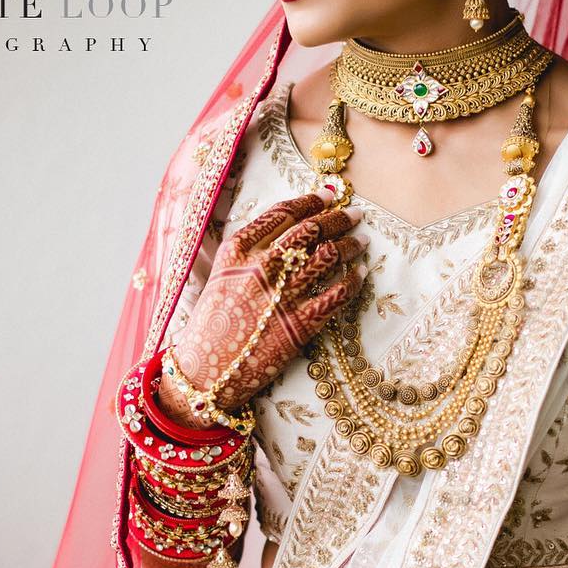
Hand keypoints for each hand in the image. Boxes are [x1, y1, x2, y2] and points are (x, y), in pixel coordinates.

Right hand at [159, 189, 366, 425]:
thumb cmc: (210, 325)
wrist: (205, 373)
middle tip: (354, 214)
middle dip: (338, 218)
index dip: (309, 201)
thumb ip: (245, 252)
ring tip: (361, 241)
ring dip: (350, 245)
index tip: (326, 195)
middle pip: (310, 231)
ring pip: (328, 257)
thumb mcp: (218, 277)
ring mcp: (282, 296)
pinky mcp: (300, 325)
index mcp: (237, 251)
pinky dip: (353, 280)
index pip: (281, 214)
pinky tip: (360, 274)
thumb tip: (283, 229)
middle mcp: (260, 268)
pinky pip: (337, 294)